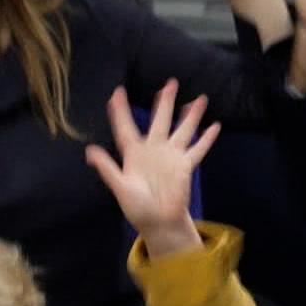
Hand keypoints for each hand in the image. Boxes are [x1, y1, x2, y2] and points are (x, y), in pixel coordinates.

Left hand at [83, 81, 217, 257]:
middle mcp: (154, 149)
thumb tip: (89, 151)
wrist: (158, 222)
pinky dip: (207, 138)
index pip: (126, 127)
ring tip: (199, 98)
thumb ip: (108, 168)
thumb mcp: (120, 187)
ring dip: (190, 115)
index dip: (120, 111)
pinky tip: (215, 125)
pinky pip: (197, 149)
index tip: (116, 92)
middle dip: (165, 101)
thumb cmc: (137, 207)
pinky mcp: (186, 166)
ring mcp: (171, 156)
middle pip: (160, 119)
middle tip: (169, 83)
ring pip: (183, 129)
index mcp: (134, 153)